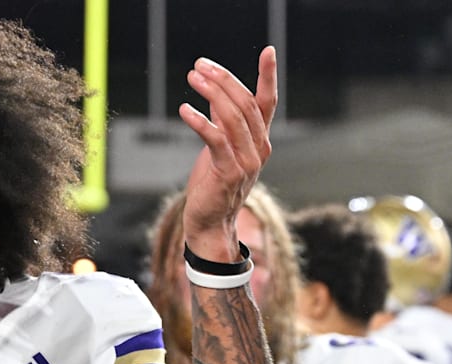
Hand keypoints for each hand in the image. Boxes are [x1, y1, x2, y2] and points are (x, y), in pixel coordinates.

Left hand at [179, 47, 276, 260]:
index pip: (267, 103)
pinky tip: (184, 109)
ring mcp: (246, 162)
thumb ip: (224, 125)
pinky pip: (215, 139)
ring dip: (211, 94)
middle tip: (200, 65)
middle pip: (246, 104)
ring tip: (192, 78)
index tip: (268, 51)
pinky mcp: (228, 172)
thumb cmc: (213, 186)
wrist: (210, 225)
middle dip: (223, 80)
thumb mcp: (220, 150)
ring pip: (233, 117)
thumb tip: (217, 96)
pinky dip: (199, 121)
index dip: (268, 76)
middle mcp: (259, 149)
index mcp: (260, 141)